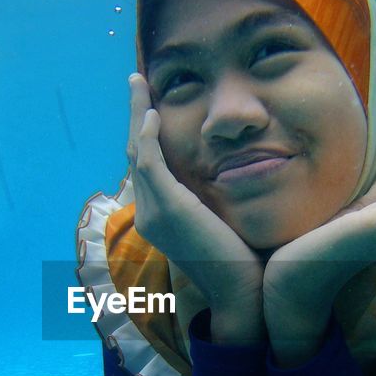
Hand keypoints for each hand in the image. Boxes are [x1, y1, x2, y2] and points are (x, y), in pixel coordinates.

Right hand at [126, 74, 265, 344]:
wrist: (240, 295)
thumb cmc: (240, 264)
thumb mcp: (221, 224)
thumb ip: (213, 202)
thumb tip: (226, 179)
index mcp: (158, 217)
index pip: (146, 165)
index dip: (144, 132)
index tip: (151, 105)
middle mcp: (148, 213)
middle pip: (134, 152)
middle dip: (134, 114)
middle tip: (136, 81)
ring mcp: (153, 211)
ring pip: (137, 151)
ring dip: (137, 113)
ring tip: (139, 82)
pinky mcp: (168, 207)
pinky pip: (149, 161)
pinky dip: (147, 134)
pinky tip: (153, 113)